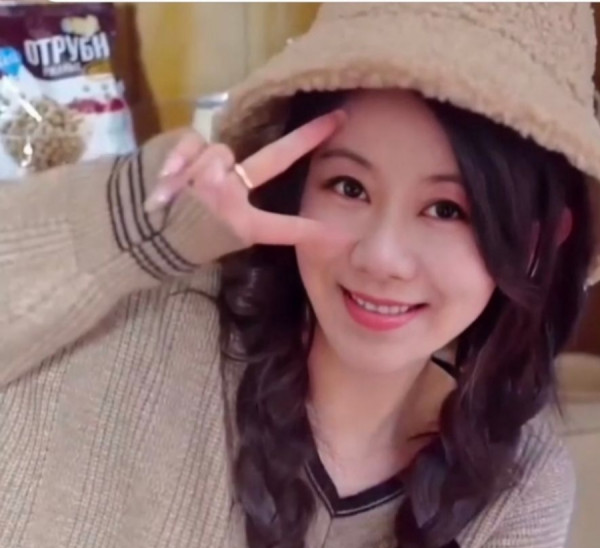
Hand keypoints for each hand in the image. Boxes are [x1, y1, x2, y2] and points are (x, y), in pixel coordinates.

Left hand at [144, 109, 347, 250]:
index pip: (283, 227)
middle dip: (305, 138)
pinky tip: (168, 178)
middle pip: (275, 160)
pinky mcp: (183, 160)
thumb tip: (226, 176)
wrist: (127, 236)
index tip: (336, 233)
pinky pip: (193, 142)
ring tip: (179, 190)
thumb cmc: (173, 239)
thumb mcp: (210, 238)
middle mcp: (230, 200)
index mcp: (240, 226)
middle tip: (332, 121)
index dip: (311, 229)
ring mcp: (207, 178)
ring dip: (201, 166)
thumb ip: (231, 213)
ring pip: (220, 152)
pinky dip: (182, 154)